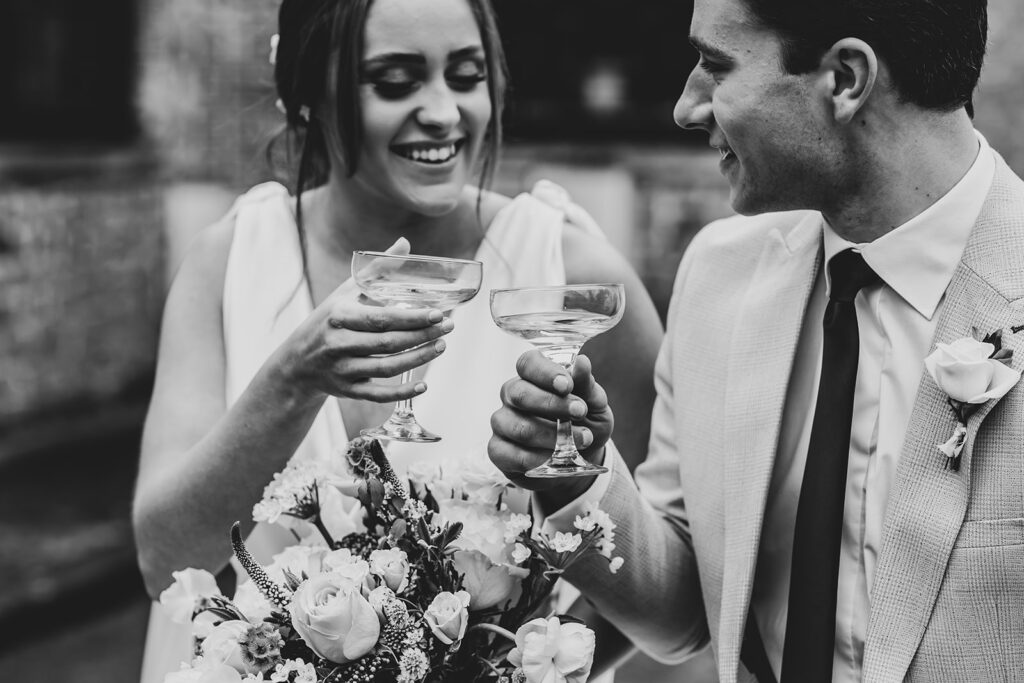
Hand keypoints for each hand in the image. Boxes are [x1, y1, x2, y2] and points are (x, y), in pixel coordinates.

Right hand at [273, 239, 454, 401]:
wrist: (297, 362)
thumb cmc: (328, 320)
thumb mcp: (345, 292)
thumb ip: (377, 270)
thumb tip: (404, 243)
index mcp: (340, 317)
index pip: (381, 318)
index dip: (412, 318)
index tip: (439, 313)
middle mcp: (339, 344)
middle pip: (388, 344)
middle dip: (422, 336)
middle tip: (448, 328)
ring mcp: (342, 370)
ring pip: (387, 369)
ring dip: (418, 360)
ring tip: (440, 346)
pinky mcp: (347, 390)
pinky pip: (378, 394)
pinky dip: (401, 393)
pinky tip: (423, 386)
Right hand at [489, 350, 612, 496]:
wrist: (579, 461)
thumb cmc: (584, 423)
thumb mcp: (594, 404)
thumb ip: (587, 385)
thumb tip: (582, 362)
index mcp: (533, 376)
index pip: (529, 363)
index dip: (546, 372)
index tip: (567, 385)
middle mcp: (512, 395)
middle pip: (521, 394)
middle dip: (553, 404)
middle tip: (581, 412)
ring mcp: (502, 423)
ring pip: (520, 428)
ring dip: (553, 436)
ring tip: (581, 440)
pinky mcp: (498, 450)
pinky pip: (514, 455)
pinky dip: (540, 459)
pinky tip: (559, 459)